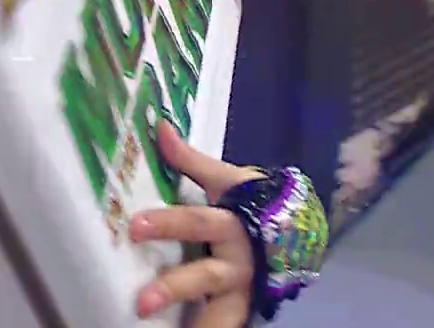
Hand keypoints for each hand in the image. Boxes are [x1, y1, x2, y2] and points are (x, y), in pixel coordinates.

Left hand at [128, 124, 265, 325]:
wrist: (298, 233)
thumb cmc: (257, 203)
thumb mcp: (229, 180)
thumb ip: (192, 160)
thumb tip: (160, 127)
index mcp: (234, 226)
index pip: (198, 222)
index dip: (168, 223)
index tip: (134, 226)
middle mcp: (239, 263)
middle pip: (206, 276)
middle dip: (174, 288)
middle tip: (142, 302)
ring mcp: (241, 293)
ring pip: (220, 316)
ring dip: (196, 326)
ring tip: (157, 327)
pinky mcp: (241, 312)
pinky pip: (222, 325)